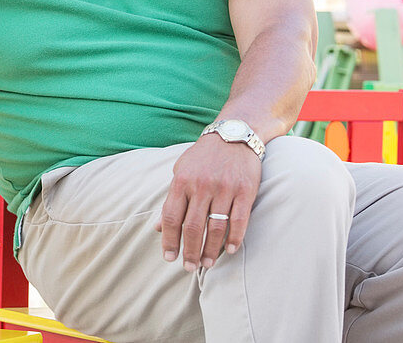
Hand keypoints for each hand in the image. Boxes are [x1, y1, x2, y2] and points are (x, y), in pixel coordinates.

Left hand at [156, 134, 260, 271]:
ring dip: (210, 250)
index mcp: (182, 181)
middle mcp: (202, 186)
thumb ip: (171, 200)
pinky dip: (235, 238)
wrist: (233, 136)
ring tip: (207, 263)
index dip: (169, 240)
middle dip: (189, 251)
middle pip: (193, 227)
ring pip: (216, 227)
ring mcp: (224, 188)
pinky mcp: (245, 190)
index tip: (169, 257)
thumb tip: (157, 228)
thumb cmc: (203, 158)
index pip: (171, 217)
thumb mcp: (181, 172)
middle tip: (189, 267)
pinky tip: (230, 250)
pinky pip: (240, 220)